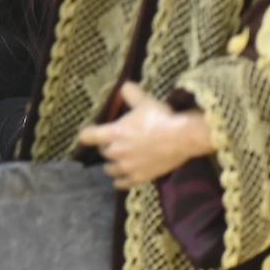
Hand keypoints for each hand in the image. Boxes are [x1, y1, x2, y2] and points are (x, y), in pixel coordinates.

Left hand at [77, 82, 214, 188]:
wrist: (181, 138)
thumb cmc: (160, 118)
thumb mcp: (144, 101)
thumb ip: (130, 93)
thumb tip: (123, 86)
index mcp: (113, 133)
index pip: (88, 136)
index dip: (87, 133)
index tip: (90, 132)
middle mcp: (116, 152)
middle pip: (102, 152)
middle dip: (106, 147)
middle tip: (114, 142)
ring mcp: (127, 167)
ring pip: (109, 169)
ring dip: (111, 164)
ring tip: (117, 160)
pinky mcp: (139, 178)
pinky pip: (122, 184)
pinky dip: (119, 181)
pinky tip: (119, 180)